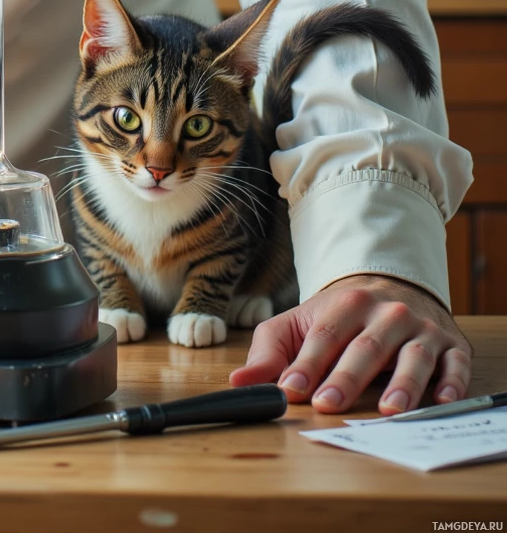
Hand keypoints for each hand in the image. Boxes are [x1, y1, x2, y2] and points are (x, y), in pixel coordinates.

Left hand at [228, 274, 472, 414]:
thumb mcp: (302, 323)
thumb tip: (239, 381)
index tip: (290, 390)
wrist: (394, 285)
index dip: (307, 364)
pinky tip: (443, 400)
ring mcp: (421, 328)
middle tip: (327, 405)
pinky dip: (451, 382)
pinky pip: (455, 364)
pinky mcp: (451, 345)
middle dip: (346, 378)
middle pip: (365, 347)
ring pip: (413, 356)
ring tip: (388, 410)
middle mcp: (386, 313)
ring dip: (402, 383)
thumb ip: (270, 351)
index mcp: (346, 304)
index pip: (324, 336)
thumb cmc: (341, 315)